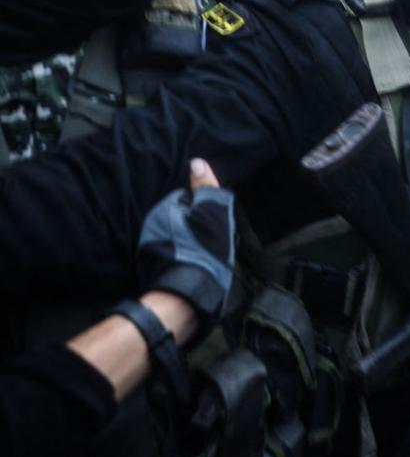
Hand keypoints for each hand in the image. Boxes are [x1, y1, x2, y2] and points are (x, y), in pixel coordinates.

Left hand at [137, 159, 235, 327]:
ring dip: (186, 241)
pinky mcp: (152, 267)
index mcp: (165, 209)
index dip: (202, 209)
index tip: (212, 222)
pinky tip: (193, 266)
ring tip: (203, 254)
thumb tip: (196, 162)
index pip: (186, 199)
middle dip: (192, 225)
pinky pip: (170, 254)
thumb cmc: (204, 249)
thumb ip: (205, 188)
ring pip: (175, 236)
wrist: (187, 294)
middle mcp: (152, 225)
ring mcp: (150, 247)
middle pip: (179, 218)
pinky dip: (180, 257)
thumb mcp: (212, 214)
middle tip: (210, 239)